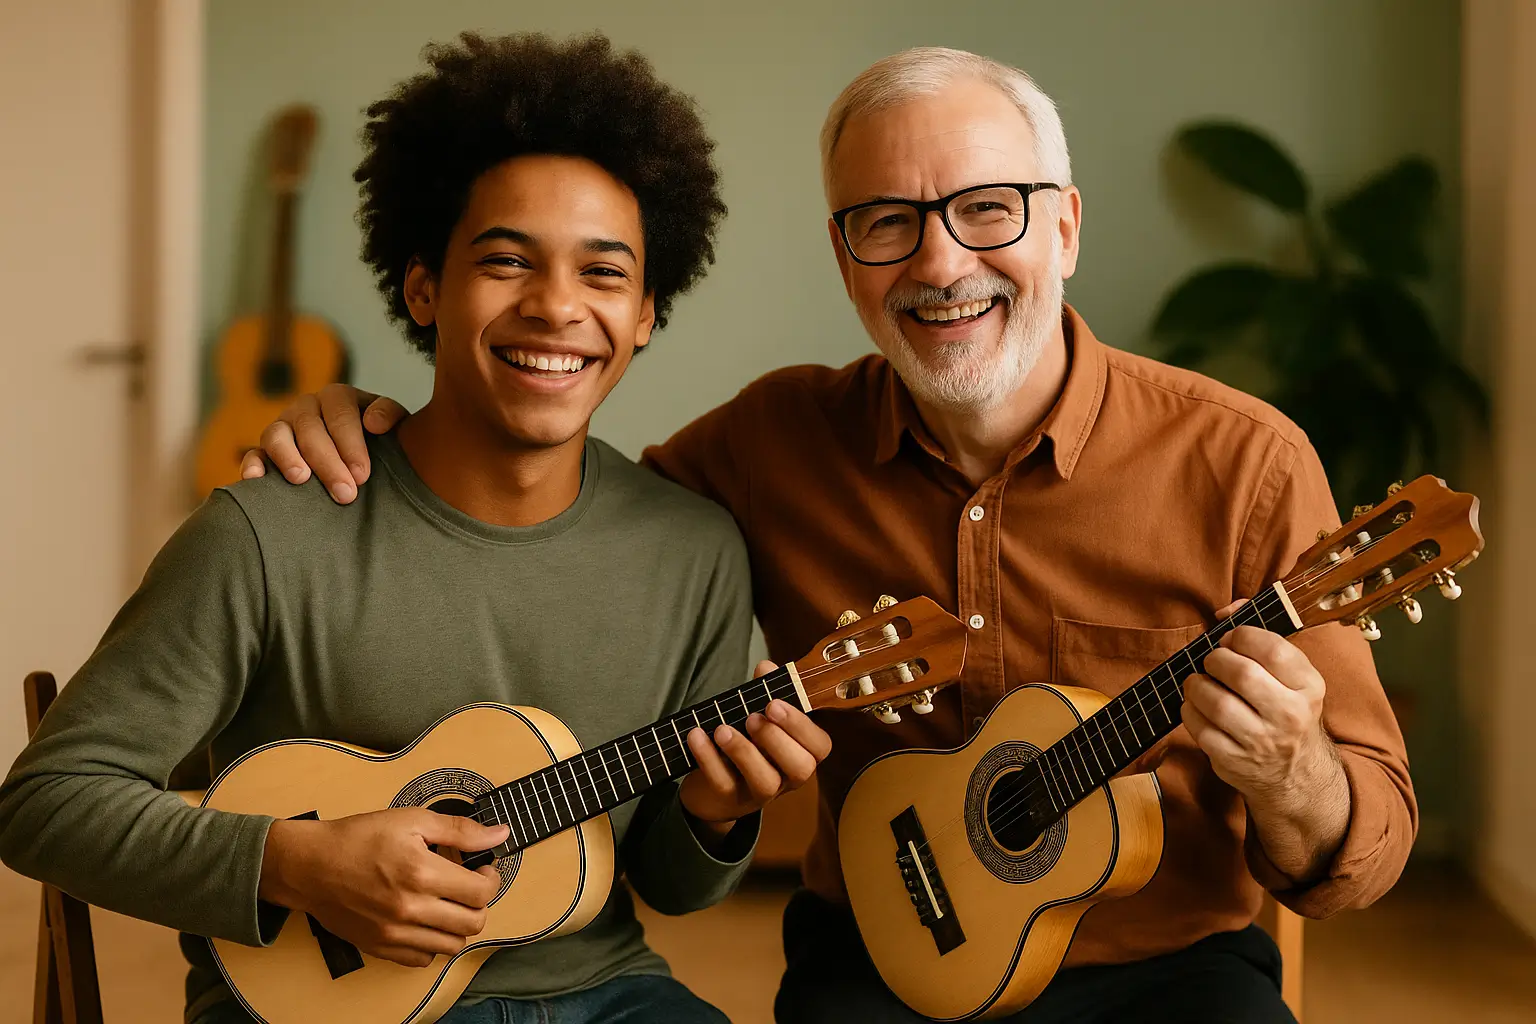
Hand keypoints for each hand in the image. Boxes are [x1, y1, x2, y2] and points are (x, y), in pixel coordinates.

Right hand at [238, 383, 409, 503]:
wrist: (364, 453)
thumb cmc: (379, 439)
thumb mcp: (393, 423)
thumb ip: (389, 415)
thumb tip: (375, 423)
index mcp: (337, 397)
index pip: (341, 414)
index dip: (351, 444)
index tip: (362, 475)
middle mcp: (306, 407)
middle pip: (310, 429)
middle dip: (328, 462)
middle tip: (346, 493)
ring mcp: (283, 427)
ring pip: (276, 435)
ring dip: (287, 457)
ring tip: (301, 479)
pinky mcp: (265, 449)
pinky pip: (253, 453)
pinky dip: (252, 464)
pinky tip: (257, 480)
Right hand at [259, 807, 507, 967]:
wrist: (309, 866)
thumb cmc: (357, 838)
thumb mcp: (412, 820)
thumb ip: (460, 830)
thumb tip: (499, 833)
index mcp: (421, 873)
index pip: (482, 892)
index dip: (491, 878)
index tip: (482, 868)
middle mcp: (410, 909)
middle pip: (473, 923)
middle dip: (479, 903)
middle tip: (468, 886)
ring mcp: (394, 934)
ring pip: (452, 946)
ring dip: (459, 925)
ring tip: (448, 903)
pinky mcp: (380, 948)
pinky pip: (423, 959)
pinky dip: (432, 943)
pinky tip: (426, 920)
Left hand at [678, 661, 831, 836]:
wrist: (711, 787)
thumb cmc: (744, 742)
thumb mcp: (756, 714)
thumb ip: (764, 691)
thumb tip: (767, 667)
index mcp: (801, 753)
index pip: (819, 746)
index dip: (801, 726)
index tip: (775, 703)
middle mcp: (787, 777)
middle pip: (800, 768)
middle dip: (777, 739)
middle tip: (753, 717)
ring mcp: (760, 793)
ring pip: (765, 782)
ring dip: (744, 751)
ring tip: (722, 730)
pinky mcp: (730, 800)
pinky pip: (723, 784)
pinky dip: (708, 759)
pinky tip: (697, 737)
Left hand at [1181, 600, 1332, 802]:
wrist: (1294, 774)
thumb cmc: (1285, 710)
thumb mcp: (1292, 677)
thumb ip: (1262, 638)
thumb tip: (1225, 611)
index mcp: (1309, 687)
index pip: (1272, 649)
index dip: (1241, 635)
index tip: (1230, 638)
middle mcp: (1290, 716)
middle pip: (1240, 673)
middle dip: (1215, 658)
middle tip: (1212, 660)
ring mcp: (1261, 742)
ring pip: (1216, 702)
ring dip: (1197, 684)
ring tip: (1200, 681)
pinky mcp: (1234, 761)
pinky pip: (1199, 727)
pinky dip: (1189, 709)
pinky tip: (1197, 706)